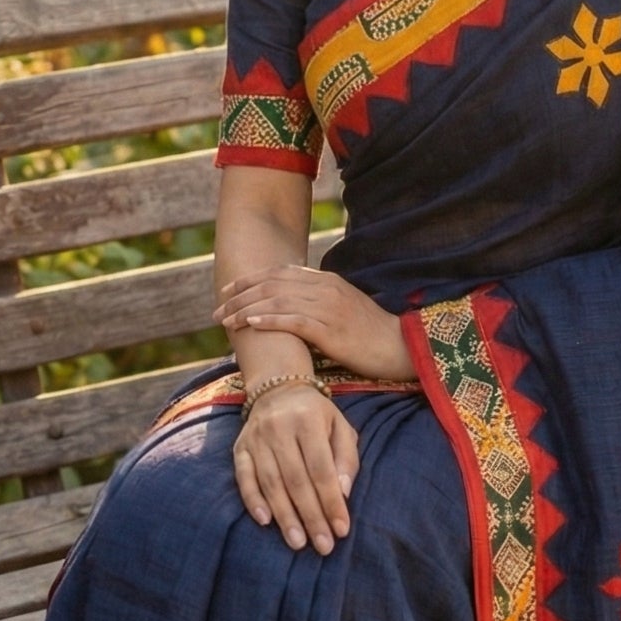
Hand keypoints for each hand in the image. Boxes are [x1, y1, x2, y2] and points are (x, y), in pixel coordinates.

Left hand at [218, 265, 414, 381]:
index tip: (228, 290)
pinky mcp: (332, 328)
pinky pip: (293, 320)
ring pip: (277, 301)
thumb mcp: (343, 310)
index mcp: (327, 280)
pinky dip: (269, 320)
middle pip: (272, 284)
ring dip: (246, 309)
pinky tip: (250, 325)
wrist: (403, 347)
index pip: (280, 273)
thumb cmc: (371, 335)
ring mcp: (329, 306)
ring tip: (226, 320)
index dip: (250, 280)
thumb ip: (318, 304)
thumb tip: (289, 311)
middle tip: (217, 311)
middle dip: (240, 296)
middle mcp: (325, 288)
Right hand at [234, 386, 359, 553]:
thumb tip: (343, 493)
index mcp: (308, 420)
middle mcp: (279, 428)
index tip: (341, 529)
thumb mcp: (340, 428)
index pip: (321, 468)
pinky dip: (253, 500)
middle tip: (323, 546)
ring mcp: (256, 438)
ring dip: (285, 516)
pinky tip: (265, 522)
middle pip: (296, 480)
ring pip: (271, 483)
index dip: (331, 501)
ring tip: (298, 543)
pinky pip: (243, 477)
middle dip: (311, 516)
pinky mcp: (240, 448)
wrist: (278, 389)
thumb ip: (346, 459)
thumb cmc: (317, 416)